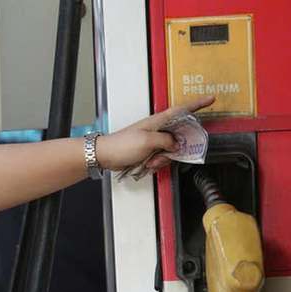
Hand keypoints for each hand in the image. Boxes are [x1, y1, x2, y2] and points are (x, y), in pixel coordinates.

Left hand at [95, 95, 214, 171]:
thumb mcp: (147, 141)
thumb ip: (166, 141)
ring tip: (149, 161)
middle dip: (175, 150)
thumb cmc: (122, 144)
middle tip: (165, 155)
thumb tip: (177, 145)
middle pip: (180, 136)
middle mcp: (158, 129)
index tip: (211, 99)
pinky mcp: (149, 151)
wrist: (106, 156)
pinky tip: (146, 165)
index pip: (182, 109)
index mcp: (158, 121)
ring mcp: (154, 140)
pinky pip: (161, 158)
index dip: (198, 104)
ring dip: (162, 160)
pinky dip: (156, 164)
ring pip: (171, 151)